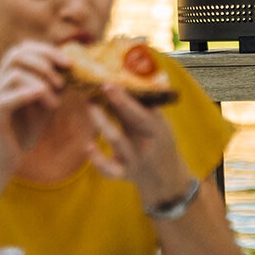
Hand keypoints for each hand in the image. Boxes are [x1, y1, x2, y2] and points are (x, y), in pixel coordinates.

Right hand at [0, 41, 68, 188]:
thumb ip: (52, 87)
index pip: (22, 49)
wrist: (3, 164)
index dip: (46, 50)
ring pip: (13, 75)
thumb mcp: (43, 105)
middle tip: (63, 80)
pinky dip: (28, 94)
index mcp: (5, 77)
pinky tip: (46, 99)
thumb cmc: (22, 133)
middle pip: (16, 54)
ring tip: (56, 102)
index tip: (68, 63)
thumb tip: (72, 71)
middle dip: (44, 61)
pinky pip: (6, 99)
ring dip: (40, 83)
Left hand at [89, 82, 193, 208]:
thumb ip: (143, 105)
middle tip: (100, 86)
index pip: (142, 109)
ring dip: (103, 122)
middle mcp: (146, 142)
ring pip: (118, 141)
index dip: (126, 97)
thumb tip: (126, 76)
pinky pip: (109, 170)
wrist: (166, 178)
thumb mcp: (158, 123)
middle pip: (131, 121)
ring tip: (91, 106)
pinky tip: (89, 146)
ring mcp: (134, 159)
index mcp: (156, 128)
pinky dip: (99, 160)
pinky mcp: (123, 173)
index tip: (111, 82)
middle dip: (118, 102)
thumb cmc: (158, 142)